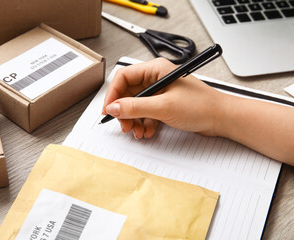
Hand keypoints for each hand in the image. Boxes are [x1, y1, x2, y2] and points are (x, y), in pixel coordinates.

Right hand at [102, 58, 224, 138]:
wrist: (221, 118)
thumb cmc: (202, 106)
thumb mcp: (164, 107)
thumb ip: (135, 107)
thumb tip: (114, 107)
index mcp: (155, 69)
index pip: (124, 77)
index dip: (113, 94)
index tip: (109, 110)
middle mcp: (156, 78)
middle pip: (128, 93)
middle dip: (124, 111)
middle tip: (124, 125)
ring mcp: (160, 92)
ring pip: (136, 105)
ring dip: (133, 120)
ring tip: (137, 132)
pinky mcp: (164, 104)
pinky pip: (145, 113)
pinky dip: (144, 123)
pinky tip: (147, 132)